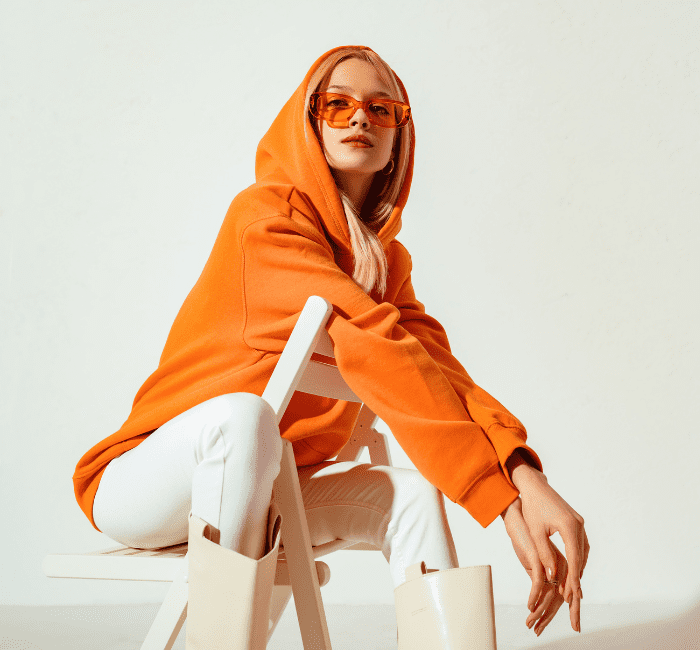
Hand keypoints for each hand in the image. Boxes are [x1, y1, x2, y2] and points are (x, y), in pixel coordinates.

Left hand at [501, 465, 588, 634]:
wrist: (535, 486)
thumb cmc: (531, 507)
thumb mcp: (535, 532)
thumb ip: (544, 554)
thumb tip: (552, 578)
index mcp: (569, 527)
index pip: (573, 559)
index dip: (573, 580)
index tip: (572, 597)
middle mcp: (579, 525)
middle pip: (580, 559)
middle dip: (576, 580)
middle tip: (573, 601)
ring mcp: (580, 524)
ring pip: (582, 554)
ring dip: (578, 571)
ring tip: (573, 590)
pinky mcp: (577, 523)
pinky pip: (580, 546)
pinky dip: (577, 560)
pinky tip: (573, 571)